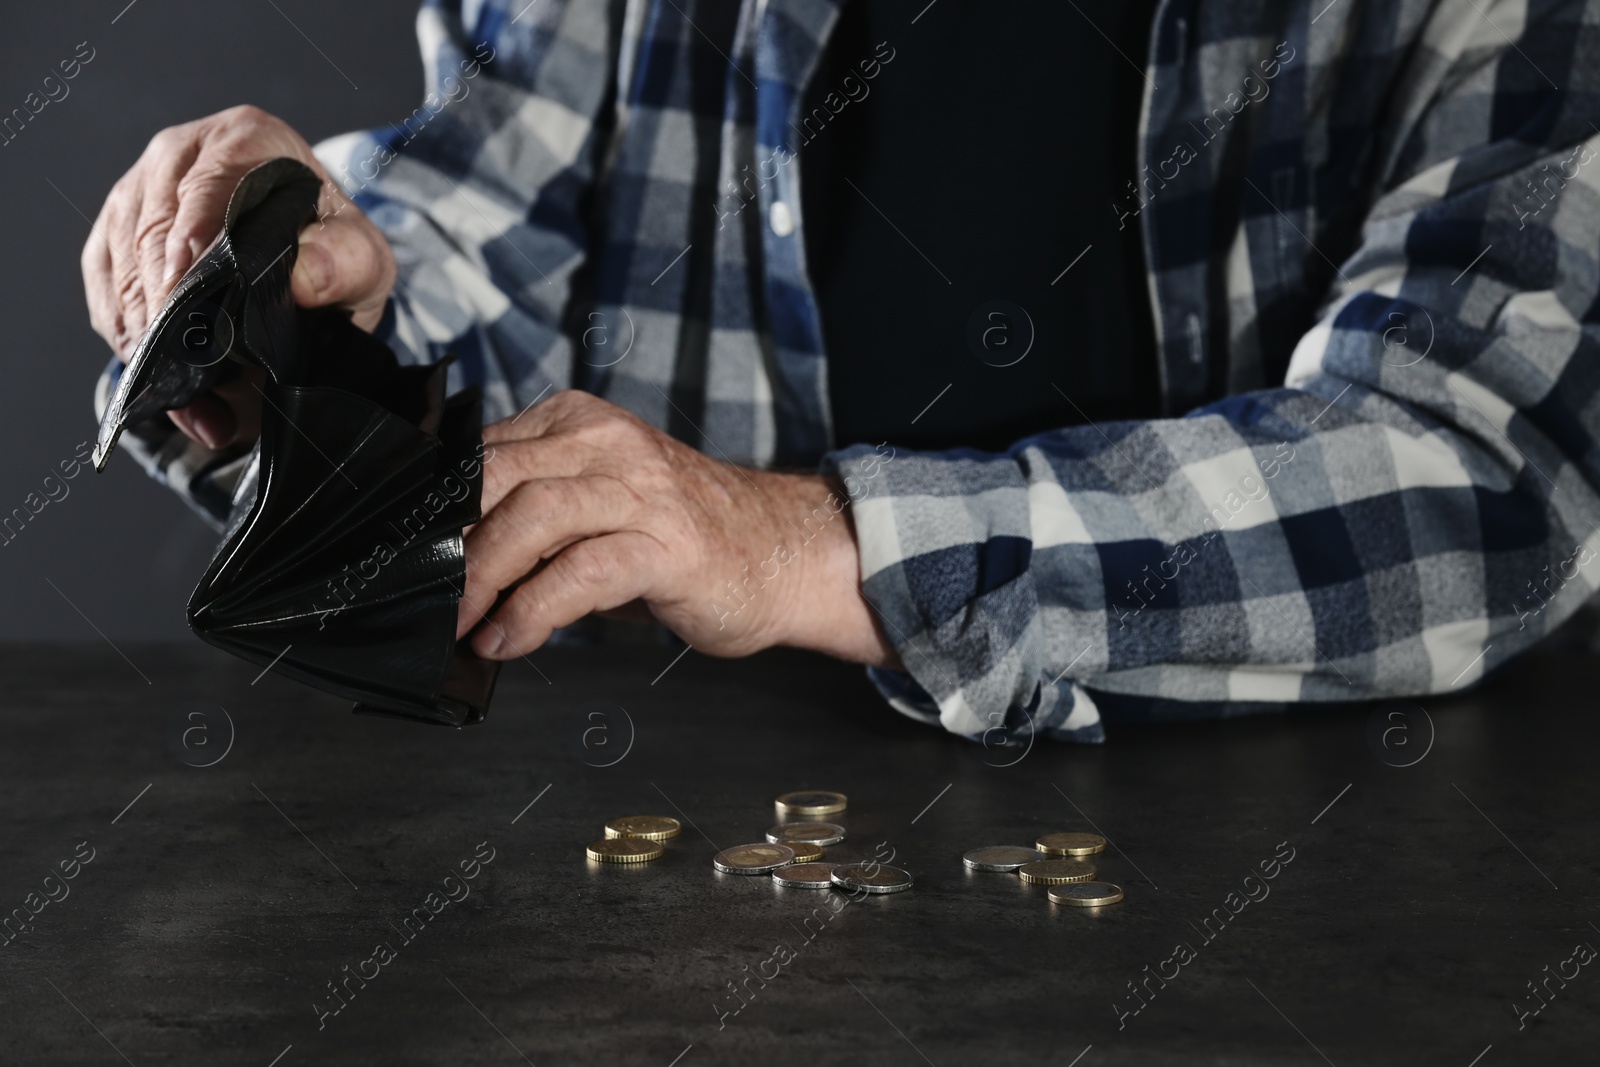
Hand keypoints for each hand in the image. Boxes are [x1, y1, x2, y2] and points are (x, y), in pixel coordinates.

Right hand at [82, 104, 395, 449]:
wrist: (309, 265)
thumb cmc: (331, 254)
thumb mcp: (361, 260)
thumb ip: (344, 263)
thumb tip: (303, 277)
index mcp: (246, 140)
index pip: (205, 191)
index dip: (192, 252)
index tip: (188, 302)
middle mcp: (183, 153)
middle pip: (153, 232)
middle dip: (170, 311)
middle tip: (195, 375)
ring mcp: (140, 189)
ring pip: (121, 262)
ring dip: (147, 334)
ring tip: (187, 394)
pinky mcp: (115, 230)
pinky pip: (103, 283)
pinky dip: (125, 332)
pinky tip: (155, 372)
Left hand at [456, 390, 896, 666]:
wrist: (786, 553)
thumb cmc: (680, 537)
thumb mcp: (596, 504)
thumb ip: (530, 514)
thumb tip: (442, 557)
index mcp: (578, 424)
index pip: (480, 454)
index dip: (433, 510)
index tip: (401, 559)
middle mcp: (608, 444)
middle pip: (495, 475)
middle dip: (445, 539)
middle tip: (416, 593)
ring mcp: (641, 492)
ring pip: (533, 515)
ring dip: (480, 575)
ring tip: (458, 623)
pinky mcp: (667, 546)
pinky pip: (582, 573)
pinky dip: (533, 611)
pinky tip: (508, 641)